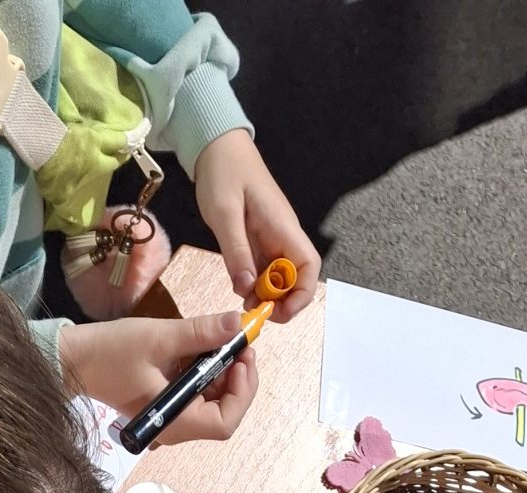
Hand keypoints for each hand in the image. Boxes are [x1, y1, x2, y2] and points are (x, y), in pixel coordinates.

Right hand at [60, 312, 257, 443]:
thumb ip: (201, 332)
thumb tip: (237, 323)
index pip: (225, 422)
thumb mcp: (159, 338)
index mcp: (175, 421)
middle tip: (240, 344)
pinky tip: (204, 350)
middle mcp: (176, 428)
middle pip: (223, 414)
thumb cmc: (112, 353)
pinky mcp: (167, 406)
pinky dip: (207, 375)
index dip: (242, 391)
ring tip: (223, 342)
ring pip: (213, 404)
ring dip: (224, 375)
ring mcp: (171, 419)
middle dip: (238, 380)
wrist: (76, 361)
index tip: (243, 356)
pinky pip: (197, 396)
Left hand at [193, 131, 318, 319]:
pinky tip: (241, 287)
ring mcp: (272, 240)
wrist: (217, 148)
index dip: (301, 294)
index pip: (309, 267)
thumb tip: (247, 289)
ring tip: (244, 302)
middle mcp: (283, 236)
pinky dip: (255, 285)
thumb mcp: (224, 213)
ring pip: (280, 279)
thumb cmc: (224, 172)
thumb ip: (236, 252)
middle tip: (255, 311)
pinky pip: (264, 271)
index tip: (279, 310)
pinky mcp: (259, 241)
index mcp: (283, 227)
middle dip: (282, 301)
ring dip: (267, 296)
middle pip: (297, 279)